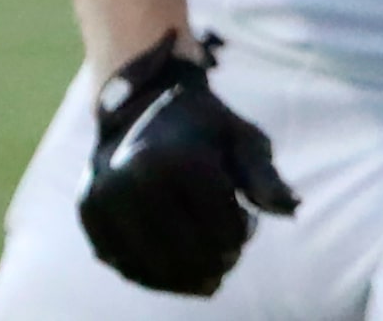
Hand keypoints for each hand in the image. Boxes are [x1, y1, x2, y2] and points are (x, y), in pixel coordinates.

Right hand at [77, 32, 297, 294]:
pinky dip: (156, 278)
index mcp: (181, 161)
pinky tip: (177, 274)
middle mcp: (136, 180)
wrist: (143, 103)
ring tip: (208, 270)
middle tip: (229, 252)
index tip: (247, 221)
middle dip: (218, 259)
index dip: (244, 234)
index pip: (225, 230)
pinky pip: (126, 266)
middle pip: (190, 255)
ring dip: (188, 278)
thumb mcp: (243, 140)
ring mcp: (106, 199)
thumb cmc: (206, 126)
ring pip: (156, 269)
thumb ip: (265, 178)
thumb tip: (293, 209)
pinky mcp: (89, 215)